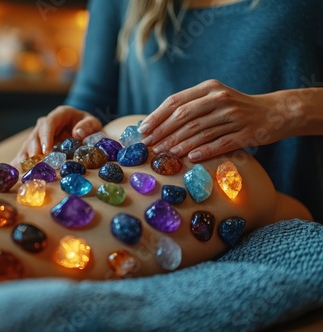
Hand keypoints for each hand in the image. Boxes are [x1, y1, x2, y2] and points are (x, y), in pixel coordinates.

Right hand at [11, 105, 101, 165]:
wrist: (85, 129)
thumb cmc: (88, 126)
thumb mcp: (93, 123)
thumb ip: (88, 126)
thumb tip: (77, 133)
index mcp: (59, 115)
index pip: (48, 123)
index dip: (45, 137)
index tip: (46, 151)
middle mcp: (45, 124)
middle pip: (35, 136)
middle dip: (33, 151)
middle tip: (35, 166)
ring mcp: (39, 136)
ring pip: (28, 146)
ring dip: (26, 160)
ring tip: (25, 173)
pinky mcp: (36, 147)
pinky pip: (26, 155)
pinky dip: (21, 165)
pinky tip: (18, 175)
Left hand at [137, 79, 282, 161]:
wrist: (274, 112)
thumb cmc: (235, 108)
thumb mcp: (214, 99)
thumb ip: (190, 106)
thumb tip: (157, 124)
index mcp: (209, 88)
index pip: (176, 101)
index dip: (157, 116)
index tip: (142, 130)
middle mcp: (220, 99)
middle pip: (184, 116)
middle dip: (163, 132)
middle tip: (148, 145)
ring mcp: (233, 116)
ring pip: (199, 131)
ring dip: (178, 144)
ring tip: (163, 153)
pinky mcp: (245, 133)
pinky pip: (220, 143)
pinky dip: (204, 151)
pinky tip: (190, 158)